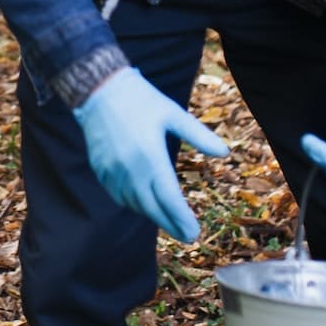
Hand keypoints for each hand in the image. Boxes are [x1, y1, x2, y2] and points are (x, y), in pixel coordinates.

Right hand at [72, 67, 229, 241]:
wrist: (99, 90)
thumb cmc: (141, 99)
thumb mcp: (173, 113)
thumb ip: (199, 136)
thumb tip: (225, 153)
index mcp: (151, 156)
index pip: (170, 198)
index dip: (182, 218)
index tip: (194, 233)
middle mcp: (130, 169)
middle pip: (152, 208)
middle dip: (171, 225)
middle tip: (186, 236)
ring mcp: (112, 171)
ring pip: (134, 204)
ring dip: (152, 214)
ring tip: (168, 219)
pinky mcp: (100, 169)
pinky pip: (117, 195)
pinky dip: (132, 203)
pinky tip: (142, 203)